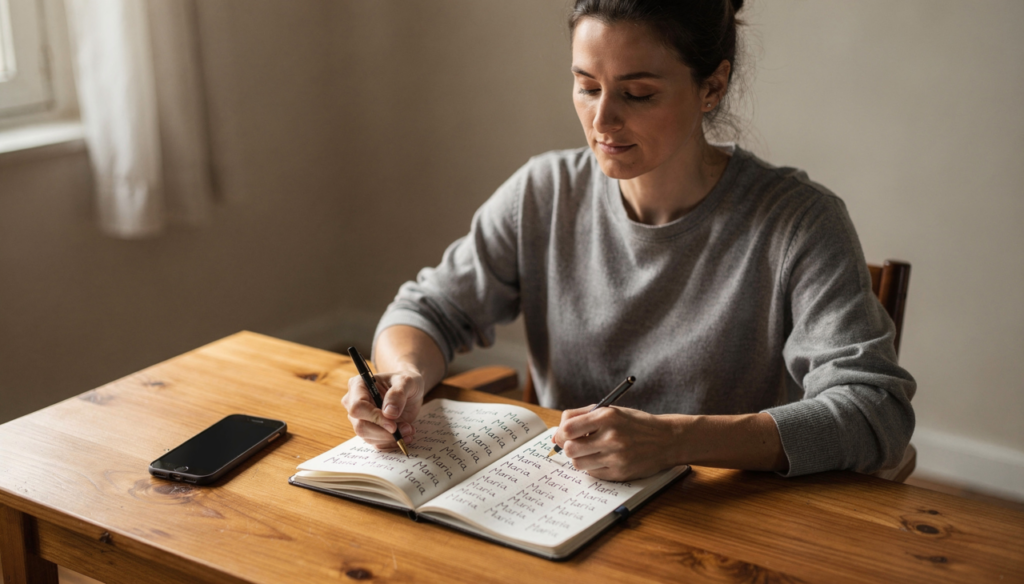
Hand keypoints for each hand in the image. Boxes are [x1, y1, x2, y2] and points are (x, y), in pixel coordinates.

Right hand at [341, 369, 425, 450]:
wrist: (410, 391)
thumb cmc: (406, 382)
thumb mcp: (407, 382)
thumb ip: (398, 394)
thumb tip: (389, 413)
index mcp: (358, 385)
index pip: (357, 407)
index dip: (374, 418)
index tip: (393, 425)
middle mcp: (354, 403)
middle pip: (361, 426)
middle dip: (385, 432)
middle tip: (407, 429)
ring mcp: (360, 418)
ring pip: (368, 437)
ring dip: (391, 438)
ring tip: (409, 429)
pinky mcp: (369, 431)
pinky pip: (377, 443)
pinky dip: (392, 443)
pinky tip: (406, 435)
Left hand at [552, 405, 681, 480]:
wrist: (666, 440)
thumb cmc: (635, 424)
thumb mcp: (611, 411)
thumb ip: (581, 416)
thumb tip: (556, 434)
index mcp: (607, 417)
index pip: (568, 427)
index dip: (561, 433)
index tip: (563, 435)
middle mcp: (611, 437)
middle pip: (569, 449)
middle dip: (569, 447)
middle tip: (577, 444)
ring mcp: (616, 457)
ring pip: (578, 463)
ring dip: (580, 458)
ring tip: (592, 451)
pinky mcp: (620, 473)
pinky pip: (592, 473)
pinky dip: (593, 467)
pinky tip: (605, 459)